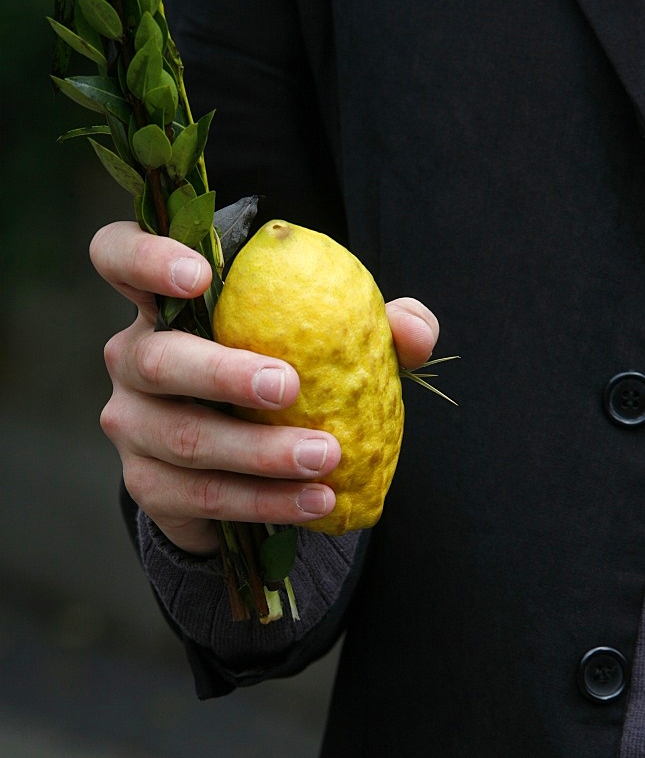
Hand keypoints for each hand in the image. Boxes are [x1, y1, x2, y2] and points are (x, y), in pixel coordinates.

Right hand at [90, 221, 438, 555]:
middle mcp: (133, 357)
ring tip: (327, 458)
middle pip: (155, 358)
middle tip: (289, 387)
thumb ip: (371, 326)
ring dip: (260, 451)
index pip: (119, 256)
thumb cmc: (282, 381)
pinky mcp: (146, 484)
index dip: (144, 257)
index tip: (200, 274)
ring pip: (185, 437)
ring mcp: (132, 423)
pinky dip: (264, 501)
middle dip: (222, 372)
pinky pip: (204, 495)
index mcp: (168, 304)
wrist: (242, 469)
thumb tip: (412, 329)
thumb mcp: (325, 344)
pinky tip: (315, 501)